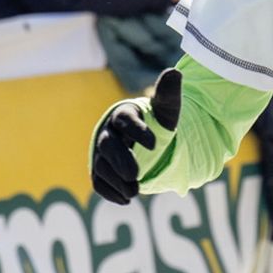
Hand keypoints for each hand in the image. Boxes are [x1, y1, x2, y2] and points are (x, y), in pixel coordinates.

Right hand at [91, 68, 180, 203]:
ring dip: (116, 180)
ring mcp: (101, 152)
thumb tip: (174, 72)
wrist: (151, 142)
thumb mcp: (168, 110)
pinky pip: (98, 181)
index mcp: (123, 113)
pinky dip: (109, 192)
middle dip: (120, 160)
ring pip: (102, 166)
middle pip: (108, 145)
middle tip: (135, 175)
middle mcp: (108, 132)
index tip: (155, 143)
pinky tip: (125, 200)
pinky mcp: (101, 169)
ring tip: (135, 192)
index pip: (125, 119)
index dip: (137, 130)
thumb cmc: (159, 122)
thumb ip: (169, 94)